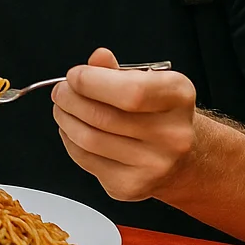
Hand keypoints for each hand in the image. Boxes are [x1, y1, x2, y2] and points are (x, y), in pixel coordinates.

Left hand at [50, 48, 197, 201]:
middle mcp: (172, 135)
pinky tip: (73, 130)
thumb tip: (97, 58)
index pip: (130, 92)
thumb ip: (118, 71)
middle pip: (103, 117)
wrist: (183, 157)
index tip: (74, 76)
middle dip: (70, 100)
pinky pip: (86, 160)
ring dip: (65, 119)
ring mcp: (153, 165)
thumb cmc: (159, 114)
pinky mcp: (131, 186)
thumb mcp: (149, 82)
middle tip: (61, 92)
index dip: (92, 82)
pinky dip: (70, 141)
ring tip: (63, 108)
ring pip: (89, 139)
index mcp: (178, 98)